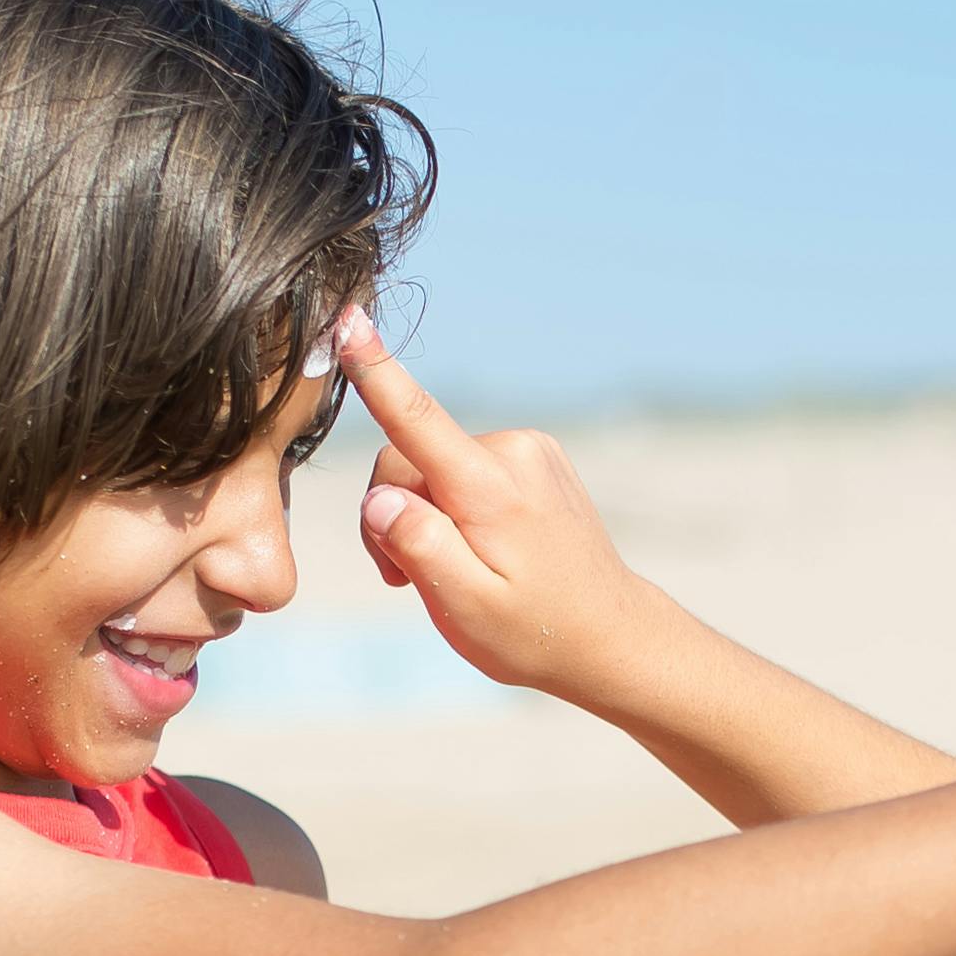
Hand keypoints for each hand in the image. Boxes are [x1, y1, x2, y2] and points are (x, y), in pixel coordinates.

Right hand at [336, 313, 668, 706]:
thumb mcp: (466, 609)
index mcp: (490, 488)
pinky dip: (454, 506)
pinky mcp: (533, 456)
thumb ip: (419, 547)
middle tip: (411, 577)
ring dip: (426, 515)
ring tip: (457, 571)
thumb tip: (379, 499)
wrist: (609, 636)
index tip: (347, 319)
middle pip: (408, 460)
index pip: (416, 418)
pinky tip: (480, 549)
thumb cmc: (535, 633)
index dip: (375, 369)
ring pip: (432, 466)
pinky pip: (462, 468)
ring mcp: (528, 449)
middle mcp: (511, 452)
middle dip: (396, 514)